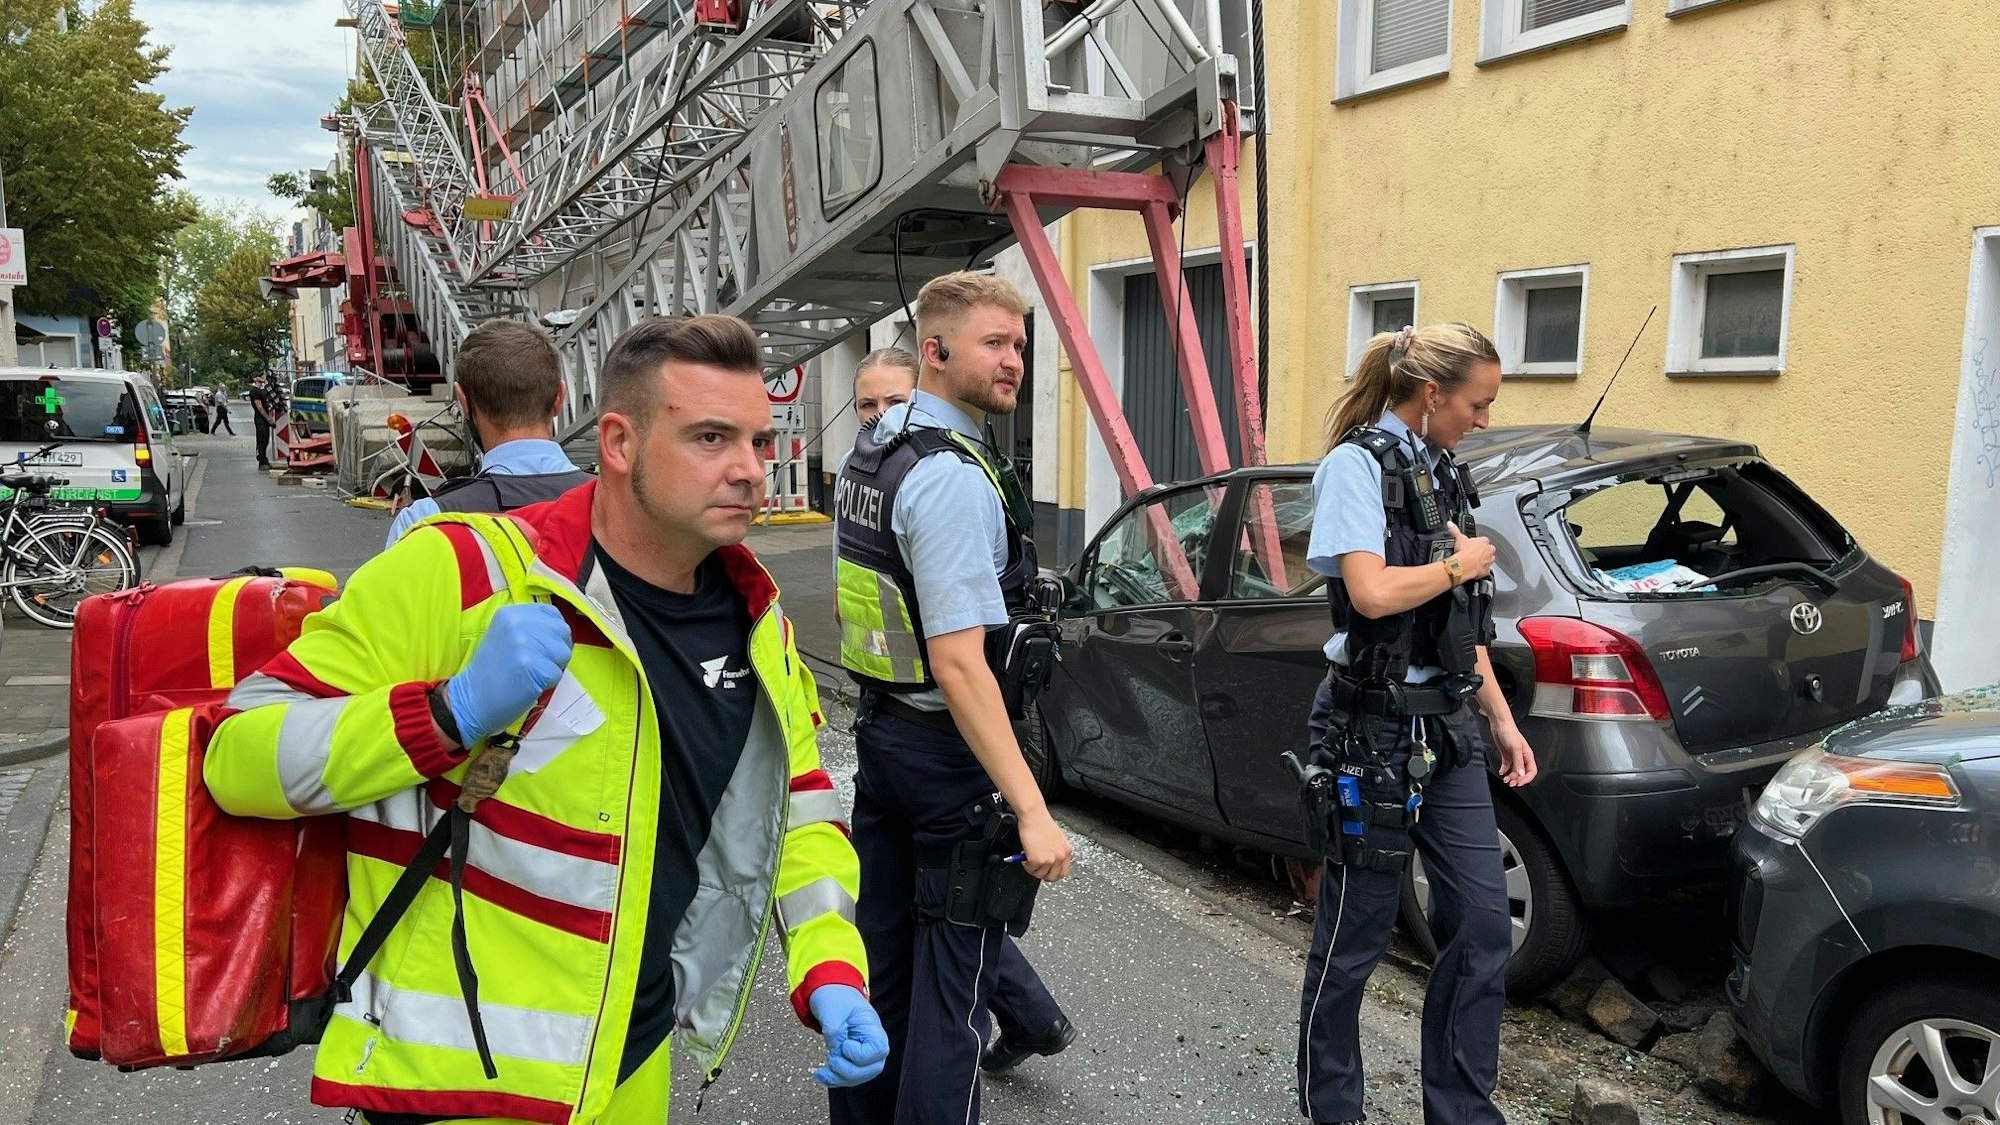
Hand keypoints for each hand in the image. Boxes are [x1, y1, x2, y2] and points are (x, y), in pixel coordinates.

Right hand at [444, 603, 572, 745]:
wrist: (472, 698)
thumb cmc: (493, 669)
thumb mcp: (505, 635)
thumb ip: (529, 626)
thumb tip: (559, 629)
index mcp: (510, 613)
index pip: (552, 613)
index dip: (554, 632)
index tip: (544, 646)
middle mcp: (517, 623)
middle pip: (562, 631)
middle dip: (557, 649)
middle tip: (537, 663)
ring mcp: (524, 644)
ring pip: (563, 653)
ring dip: (553, 667)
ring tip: (531, 673)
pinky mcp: (532, 667)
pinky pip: (557, 674)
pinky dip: (548, 684)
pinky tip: (528, 685)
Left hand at [807, 984, 888, 1086]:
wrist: (830, 991)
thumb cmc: (835, 996)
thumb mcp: (832, 1010)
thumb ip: (835, 1033)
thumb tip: (836, 1053)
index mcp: (873, 1028)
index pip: (878, 1051)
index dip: (860, 1054)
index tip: (845, 1043)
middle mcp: (872, 1043)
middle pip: (872, 1069)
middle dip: (848, 1071)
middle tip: (831, 1058)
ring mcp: (863, 1053)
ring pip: (859, 1077)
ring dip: (838, 1078)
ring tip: (822, 1071)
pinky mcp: (851, 1059)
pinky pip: (847, 1077)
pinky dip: (832, 1079)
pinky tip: (820, 1074)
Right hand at [1018, 809, 1072, 882]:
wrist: (1034, 816)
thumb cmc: (1041, 823)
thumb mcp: (1056, 839)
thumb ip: (1055, 852)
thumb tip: (1049, 862)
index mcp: (1066, 851)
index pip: (1063, 872)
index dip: (1052, 873)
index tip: (1046, 871)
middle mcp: (1060, 857)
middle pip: (1052, 877)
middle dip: (1042, 874)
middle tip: (1035, 867)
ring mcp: (1050, 860)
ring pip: (1039, 875)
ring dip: (1032, 868)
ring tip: (1028, 857)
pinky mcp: (1038, 860)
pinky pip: (1030, 869)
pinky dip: (1025, 864)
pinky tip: (1025, 854)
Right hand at [1446, 522, 1495, 581]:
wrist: (1464, 566)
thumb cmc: (1463, 552)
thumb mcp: (1458, 538)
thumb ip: (1455, 530)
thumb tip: (1450, 524)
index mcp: (1484, 541)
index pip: (1483, 541)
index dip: (1476, 544)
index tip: (1470, 546)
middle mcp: (1489, 550)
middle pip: (1488, 550)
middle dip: (1482, 552)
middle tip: (1472, 554)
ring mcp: (1489, 561)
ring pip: (1488, 560)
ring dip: (1483, 560)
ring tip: (1473, 562)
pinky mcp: (1487, 570)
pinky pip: (1485, 570)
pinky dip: (1481, 569)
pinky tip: (1474, 569)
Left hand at [1493, 721, 1537, 786]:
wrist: (1499, 724)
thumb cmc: (1509, 732)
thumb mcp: (1515, 748)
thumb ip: (1518, 762)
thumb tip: (1521, 774)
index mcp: (1527, 755)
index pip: (1531, 771)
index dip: (1526, 779)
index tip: (1519, 783)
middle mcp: (1522, 756)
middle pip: (1523, 773)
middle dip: (1518, 779)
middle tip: (1511, 783)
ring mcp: (1514, 756)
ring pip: (1515, 770)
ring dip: (1511, 776)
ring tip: (1506, 779)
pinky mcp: (1507, 754)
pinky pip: (1507, 765)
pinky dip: (1505, 770)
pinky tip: (1502, 771)